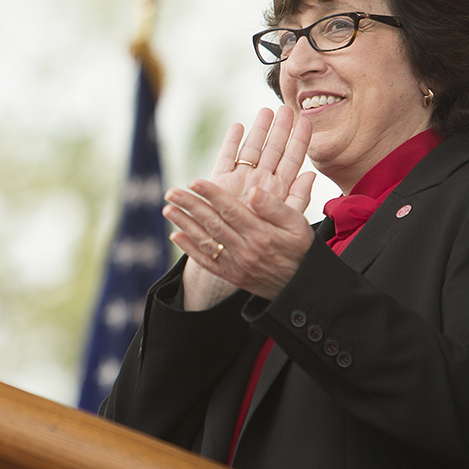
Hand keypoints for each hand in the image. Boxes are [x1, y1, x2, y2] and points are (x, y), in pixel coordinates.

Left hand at [164, 106, 316, 305]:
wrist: (300, 286)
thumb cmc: (301, 248)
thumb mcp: (298, 225)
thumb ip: (275, 207)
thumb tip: (253, 191)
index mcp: (261, 233)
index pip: (230, 209)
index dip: (211, 194)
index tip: (194, 181)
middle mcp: (245, 249)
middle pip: (212, 223)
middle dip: (190, 205)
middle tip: (171, 192)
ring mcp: (235, 264)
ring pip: (205, 241)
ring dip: (184, 224)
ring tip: (167, 209)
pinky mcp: (231, 275)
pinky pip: (206, 262)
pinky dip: (189, 249)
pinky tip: (175, 235)